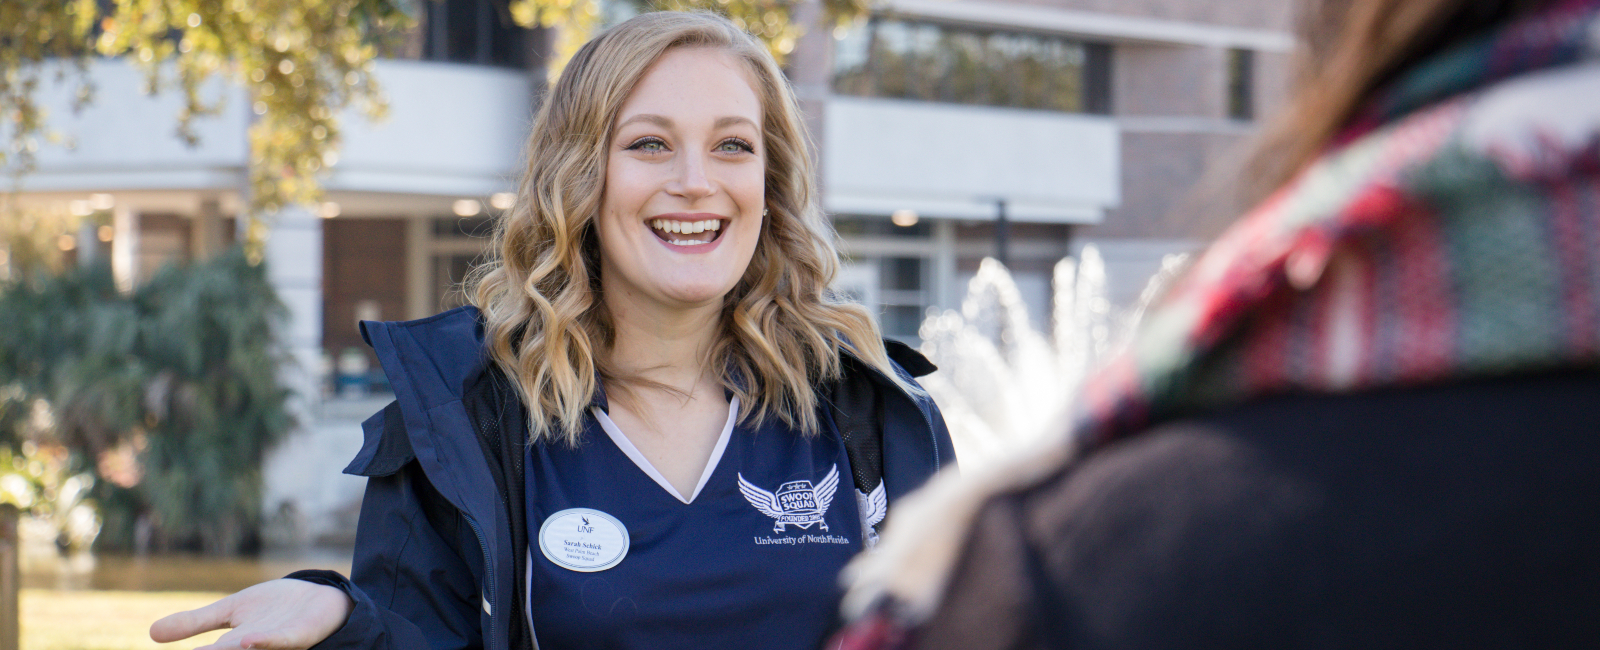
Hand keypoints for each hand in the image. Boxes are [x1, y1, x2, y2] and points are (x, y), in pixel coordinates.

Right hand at [149, 578, 353, 648]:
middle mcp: (253, 648)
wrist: (318, 598)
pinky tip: (246, 640)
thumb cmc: (274, 608)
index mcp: (234, 645)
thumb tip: (150, 633)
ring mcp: (275, 645)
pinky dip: (264, 643)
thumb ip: (194, 623)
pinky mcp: (298, 637)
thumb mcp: (229, 612)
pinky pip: (280, 643)